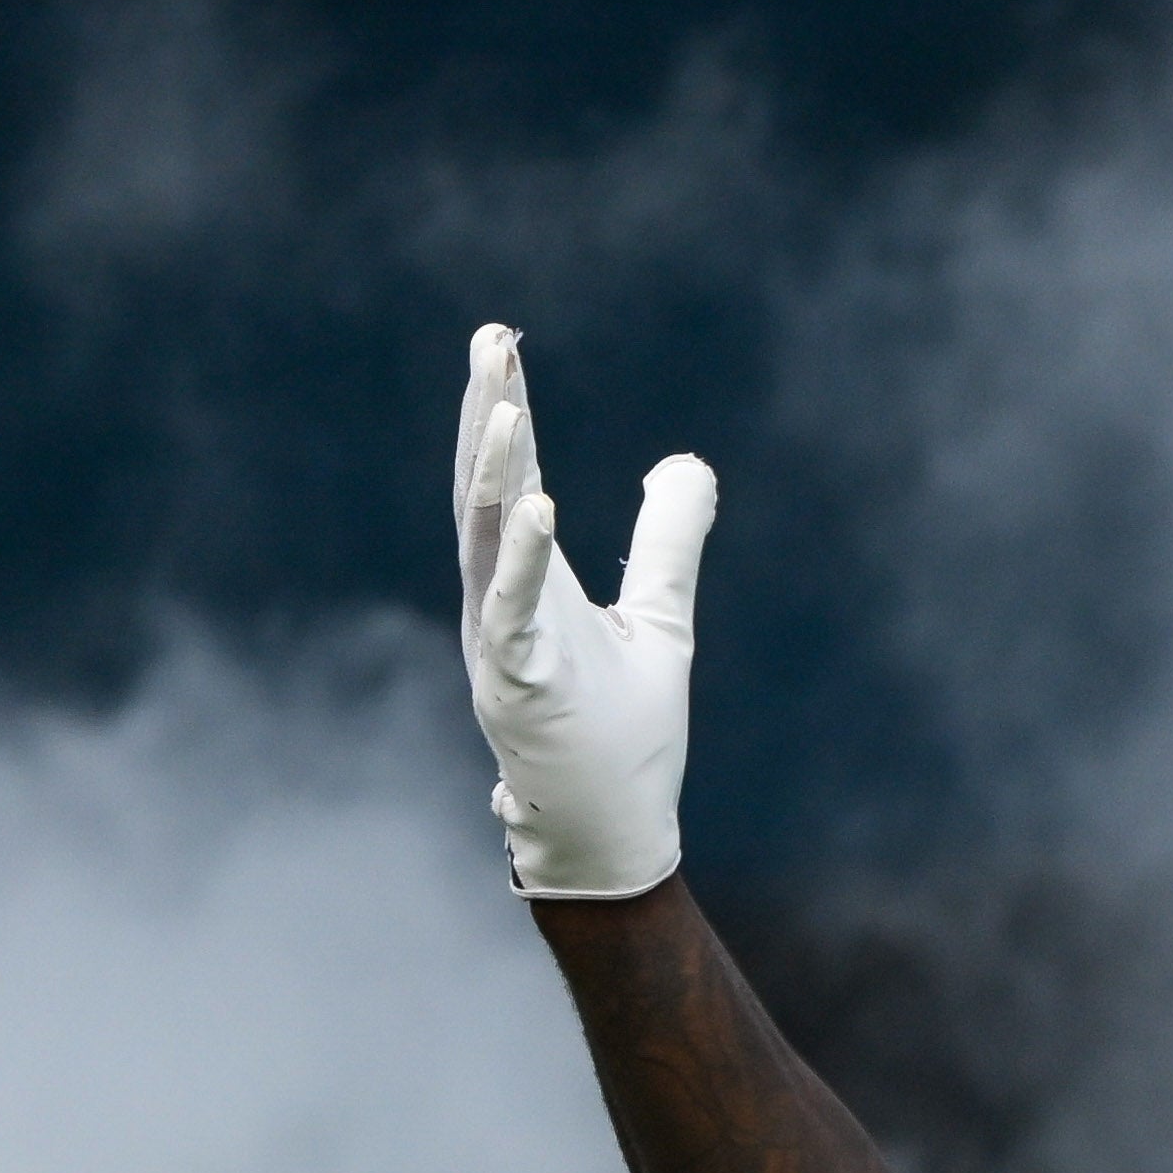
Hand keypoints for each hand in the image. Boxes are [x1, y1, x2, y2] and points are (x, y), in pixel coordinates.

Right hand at [450, 323, 715, 900]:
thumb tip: (688, 463)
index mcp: (525, 583)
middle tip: (490, 339)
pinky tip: (541, 505)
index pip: (510, 480)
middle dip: (487, 416)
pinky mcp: (517, 688)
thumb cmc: (624, 733)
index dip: (505, 411)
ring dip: (497, 472)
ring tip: (510, 401)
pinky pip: (514, 614)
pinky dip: (525, 561)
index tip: (500, 340)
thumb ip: (668, 542)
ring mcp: (499, 644)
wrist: (612, 833)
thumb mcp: (661, 619)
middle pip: (485, 492)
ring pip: (486, 542)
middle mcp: (498, 602)